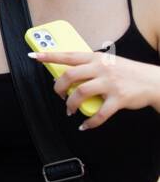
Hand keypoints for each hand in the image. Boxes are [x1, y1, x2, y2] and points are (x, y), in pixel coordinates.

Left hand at [29, 48, 159, 129]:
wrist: (153, 81)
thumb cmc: (126, 72)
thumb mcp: (107, 62)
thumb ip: (89, 66)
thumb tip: (64, 75)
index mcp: (96, 58)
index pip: (68, 55)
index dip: (49, 55)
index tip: (33, 55)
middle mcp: (101, 68)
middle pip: (70, 75)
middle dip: (58, 88)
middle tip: (59, 95)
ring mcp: (110, 83)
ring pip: (80, 93)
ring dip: (71, 104)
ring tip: (70, 110)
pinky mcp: (119, 99)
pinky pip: (100, 114)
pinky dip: (90, 122)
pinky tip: (85, 126)